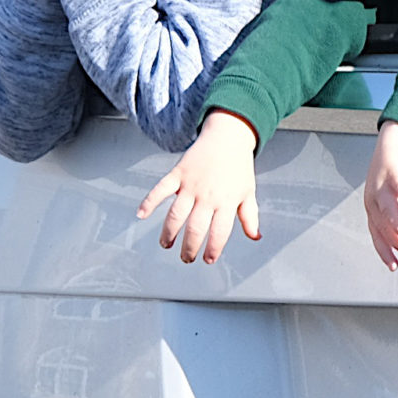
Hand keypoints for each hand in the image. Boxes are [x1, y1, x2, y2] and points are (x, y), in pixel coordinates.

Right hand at [138, 112, 260, 263]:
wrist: (228, 137)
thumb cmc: (238, 168)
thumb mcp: (248, 192)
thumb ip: (250, 216)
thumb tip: (256, 237)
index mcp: (227, 202)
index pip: (219, 232)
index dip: (213, 249)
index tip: (208, 260)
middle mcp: (208, 195)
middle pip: (195, 228)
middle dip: (189, 248)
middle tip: (186, 258)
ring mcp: (191, 184)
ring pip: (176, 214)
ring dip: (169, 233)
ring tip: (166, 245)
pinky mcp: (178, 173)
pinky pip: (161, 189)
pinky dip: (149, 202)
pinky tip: (141, 215)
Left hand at [363, 121, 397, 268]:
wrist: (393, 141)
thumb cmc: (394, 174)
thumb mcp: (394, 200)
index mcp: (373, 208)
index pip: (377, 234)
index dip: (385, 252)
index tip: (395, 266)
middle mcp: (374, 198)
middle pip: (383, 226)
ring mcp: (382, 185)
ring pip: (389, 211)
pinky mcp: (394, 171)